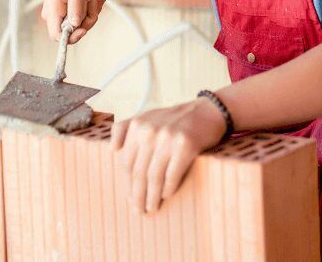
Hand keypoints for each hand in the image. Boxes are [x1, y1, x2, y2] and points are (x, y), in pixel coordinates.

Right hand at [42, 0, 106, 42]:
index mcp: (54, 10)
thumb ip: (75, 5)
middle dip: (88, 19)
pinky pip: (82, 16)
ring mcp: (61, 13)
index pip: (57, 36)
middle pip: (73, 30)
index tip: (85, 28)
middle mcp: (55, 15)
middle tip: (93, 1)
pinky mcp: (68, 11)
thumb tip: (76, 24)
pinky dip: (91, 8)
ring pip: (80, 24)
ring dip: (92, 11)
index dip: (72, 37)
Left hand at [111, 98, 226, 213]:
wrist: (208, 111)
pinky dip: (168, 188)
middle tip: (138, 210)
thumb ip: (127, 127)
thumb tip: (113, 149)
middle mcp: (150, 130)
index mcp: (138, 125)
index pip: (126, 161)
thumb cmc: (177, 119)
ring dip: (152, 196)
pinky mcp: (185, 145)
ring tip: (151, 208)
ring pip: (154, 176)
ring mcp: (167, 138)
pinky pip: (172, 174)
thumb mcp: (149, 116)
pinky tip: (166, 195)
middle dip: (137, 194)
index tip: (129, 197)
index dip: (127, 183)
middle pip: (138, 171)